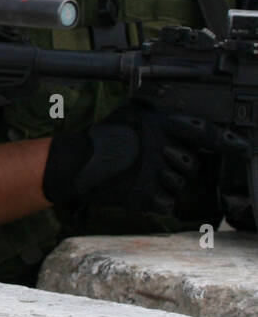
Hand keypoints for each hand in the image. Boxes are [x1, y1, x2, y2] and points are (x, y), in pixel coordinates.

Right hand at [43, 104, 247, 216]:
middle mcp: (159, 146)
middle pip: (191, 163)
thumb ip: (156, 114)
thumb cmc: (102, 139)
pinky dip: (157, 200)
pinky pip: (167, 202)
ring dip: (165, 182)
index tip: (245, 149)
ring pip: (180, 183)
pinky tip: (141, 190)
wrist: (75, 164)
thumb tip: (181, 114)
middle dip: (178, 165)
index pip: (203, 131)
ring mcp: (153, 172)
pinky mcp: (145, 195)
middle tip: (154, 161)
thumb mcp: (130, 114)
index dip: (228, 141)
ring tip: (140, 174)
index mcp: (158, 123)